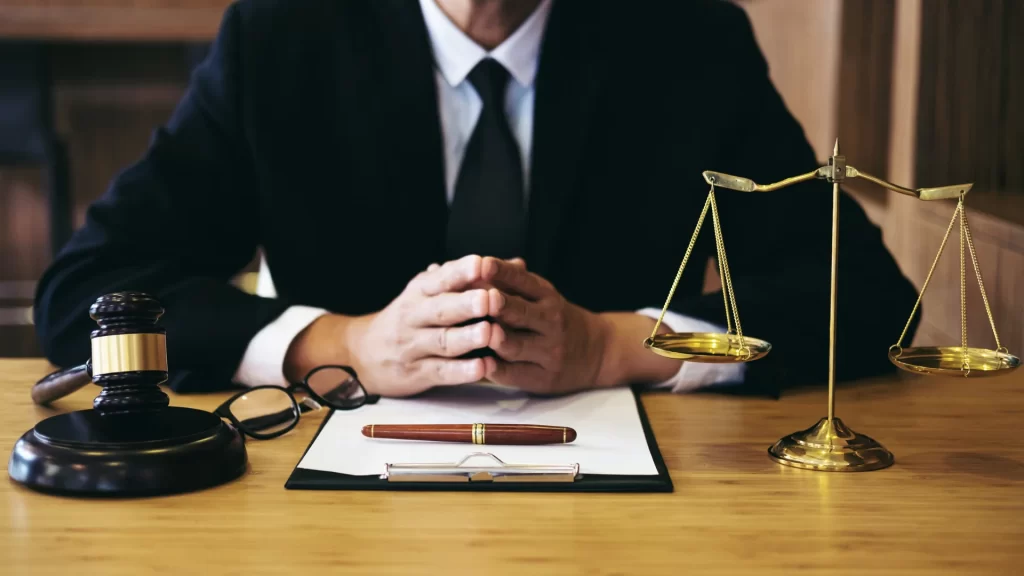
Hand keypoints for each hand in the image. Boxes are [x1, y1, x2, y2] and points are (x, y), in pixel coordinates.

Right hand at [285, 255, 497, 396]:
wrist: (363, 353)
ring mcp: (413, 345)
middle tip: (489, 299)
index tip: (482, 263)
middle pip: (442, 309)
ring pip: (442, 341)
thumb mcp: (431, 292)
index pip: (442, 278)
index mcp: (420, 291)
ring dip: (467, 338)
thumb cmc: (410, 318)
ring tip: (489, 333)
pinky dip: (462, 371)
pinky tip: (482, 367)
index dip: (461, 271)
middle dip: (466, 304)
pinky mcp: (416, 373)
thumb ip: (471, 279)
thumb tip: (515, 264)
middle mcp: (414, 315)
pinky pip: (441, 371)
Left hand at [480, 257, 614, 393]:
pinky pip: (517, 374)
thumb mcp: (542, 295)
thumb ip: (512, 283)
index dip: (503, 273)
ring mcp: (549, 352)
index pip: (523, 281)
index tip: (484, 264)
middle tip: (485, 299)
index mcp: (546, 296)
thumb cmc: (554, 318)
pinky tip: (483, 365)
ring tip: (483, 333)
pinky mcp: (543, 379)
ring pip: (517, 346)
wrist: (597, 352)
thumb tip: (477, 268)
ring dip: (499, 339)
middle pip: (522, 313)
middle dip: (502, 306)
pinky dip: (499, 370)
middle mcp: (550, 322)